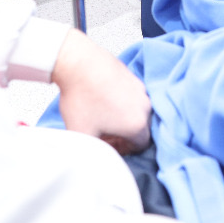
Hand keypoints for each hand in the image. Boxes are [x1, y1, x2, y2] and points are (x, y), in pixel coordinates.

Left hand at [52, 30, 151, 153]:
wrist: (78, 63)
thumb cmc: (81, 97)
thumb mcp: (82, 134)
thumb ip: (92, 153)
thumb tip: (94, 159)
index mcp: (137, 124)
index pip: (140, 146)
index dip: (124, 149)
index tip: (109, 145)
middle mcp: (145, 107)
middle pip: (140, 129)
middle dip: (124, 134)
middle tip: (104, 133)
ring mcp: (141, 90)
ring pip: (137, 112)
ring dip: (123, 118)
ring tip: (102, 116)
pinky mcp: (133, 77)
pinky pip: (133, 97)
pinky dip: (122, 102)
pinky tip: (103, 101)